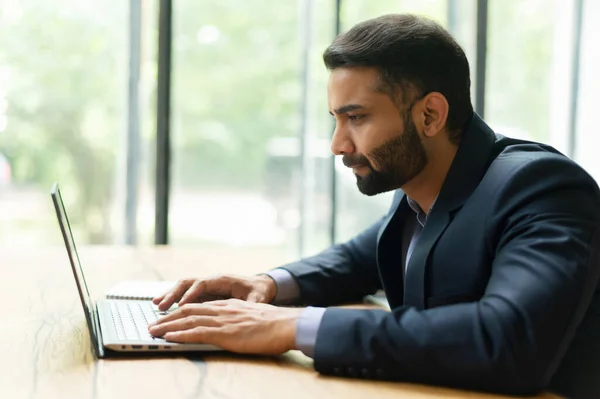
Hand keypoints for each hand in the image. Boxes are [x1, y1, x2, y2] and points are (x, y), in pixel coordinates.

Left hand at [148, 299, 302, 354]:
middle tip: (152, 325)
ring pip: (188, 320)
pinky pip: (197, 332)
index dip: (181, 312)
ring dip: (168, 326)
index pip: (199, 307)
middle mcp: (222, 310)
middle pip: (189, 311)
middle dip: (168, 318)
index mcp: (229, 306)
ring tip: (153, 331)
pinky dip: (181, 334)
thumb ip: (238, 320)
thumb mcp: (252, 317)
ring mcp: (223, 320)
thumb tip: (232, 328)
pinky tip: (169, 337)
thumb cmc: (274, 325)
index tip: (168, 318)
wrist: (286, 324)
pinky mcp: (225, 332)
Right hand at [152, 274, 276, 310]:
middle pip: (188, 283)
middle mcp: (211, 280)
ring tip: (156, 304)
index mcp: (222, 280)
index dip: (191, 294)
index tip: (182, 305)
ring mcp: (205, 286)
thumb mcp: (257, 298)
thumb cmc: (258, 292)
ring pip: (183, 287)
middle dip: (173, 293)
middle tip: (161, 305)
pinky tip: (162, 306)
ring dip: (170, 295)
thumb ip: (251, 303)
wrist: (259, 285)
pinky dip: (173, 299)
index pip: (202, 284)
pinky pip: (184, 294)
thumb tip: (250, 308)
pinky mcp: (203, 293)